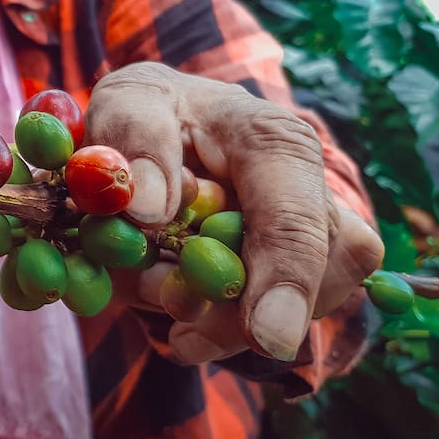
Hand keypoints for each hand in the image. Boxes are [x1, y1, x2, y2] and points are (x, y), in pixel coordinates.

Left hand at [83, 62, 384, 362]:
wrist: (168, 128)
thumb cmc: (149, 113)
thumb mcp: (127, 102)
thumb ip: (133, 140)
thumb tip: (148, 206)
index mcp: (274, 141)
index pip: (296, 219)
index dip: (287, 279)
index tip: (266, 337)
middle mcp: (310, 192)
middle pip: (305, 280)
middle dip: (232, 313)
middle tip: (172, 317)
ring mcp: (311, 239)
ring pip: (284, 312)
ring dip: (215, 320)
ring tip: (154, 286)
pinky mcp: (289, 276)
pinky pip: (258, 325)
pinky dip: (211, 329)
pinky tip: (175, 310)